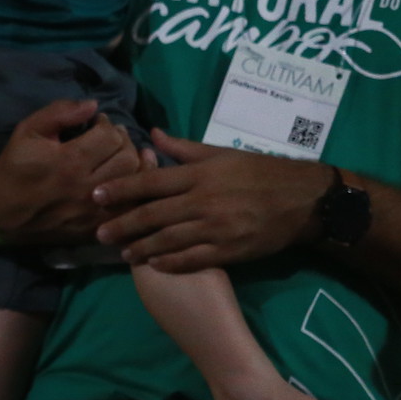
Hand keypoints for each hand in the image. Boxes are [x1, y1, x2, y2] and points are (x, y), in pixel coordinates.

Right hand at [0, 99, 141, 244]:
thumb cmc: (13, 169)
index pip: (109, 136)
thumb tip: (93, 105)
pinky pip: (130, 208)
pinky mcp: (96, 226)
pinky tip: (129, 180)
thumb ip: (59, 113)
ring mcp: (93, 210)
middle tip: (111, 139)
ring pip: (134, 182)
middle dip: (123, 142)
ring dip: (133, 164)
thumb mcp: (26, 132)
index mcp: (69, 161)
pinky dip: (135, 192)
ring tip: (120, 157)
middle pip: (127, 157)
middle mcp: (86, 187)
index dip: (106, 124)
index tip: (97, 124)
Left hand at [93, 130, 324, 271]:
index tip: (95, 196)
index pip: (150, 182)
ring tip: (122, 252)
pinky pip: (194, 258)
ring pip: (169, 240)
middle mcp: (204, 201)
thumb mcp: (221, 152)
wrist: (305, 199)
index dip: (120, 190)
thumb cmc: (261, 172)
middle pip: (153, 214)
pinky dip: (171, 263)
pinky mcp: (231, 249)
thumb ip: (183, 147)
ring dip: (142, 247)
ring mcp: (217, 228)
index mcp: (199, 175)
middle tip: (98, 233)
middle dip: (122, 224)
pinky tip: (154, 265)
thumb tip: (150, 134)